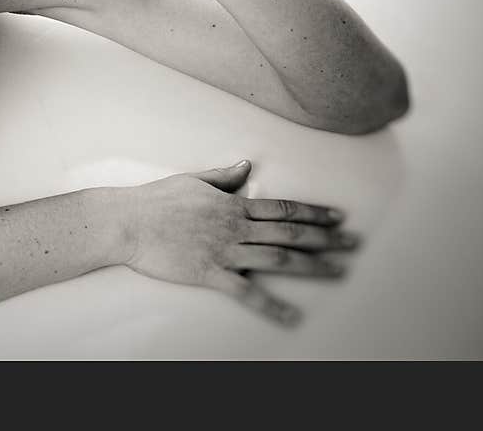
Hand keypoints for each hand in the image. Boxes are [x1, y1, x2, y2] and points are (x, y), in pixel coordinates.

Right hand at [124, 161, 356, 325]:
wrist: (129, 221)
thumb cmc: (157, 199)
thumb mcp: (193, 179)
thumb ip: (223, 176)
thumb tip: (246, 166)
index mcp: (232, 203)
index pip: (283, 208)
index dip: (314, 213)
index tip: (338, 217)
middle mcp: (235, 226)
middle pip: (290, 232)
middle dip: (326, 238)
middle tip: (354, 244)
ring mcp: (224, 250)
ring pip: (278, 257)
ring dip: (312, 265)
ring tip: (339, 271)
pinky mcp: (210, 273)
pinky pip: (247, 292)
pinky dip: (273, 305)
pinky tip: (293, 316)